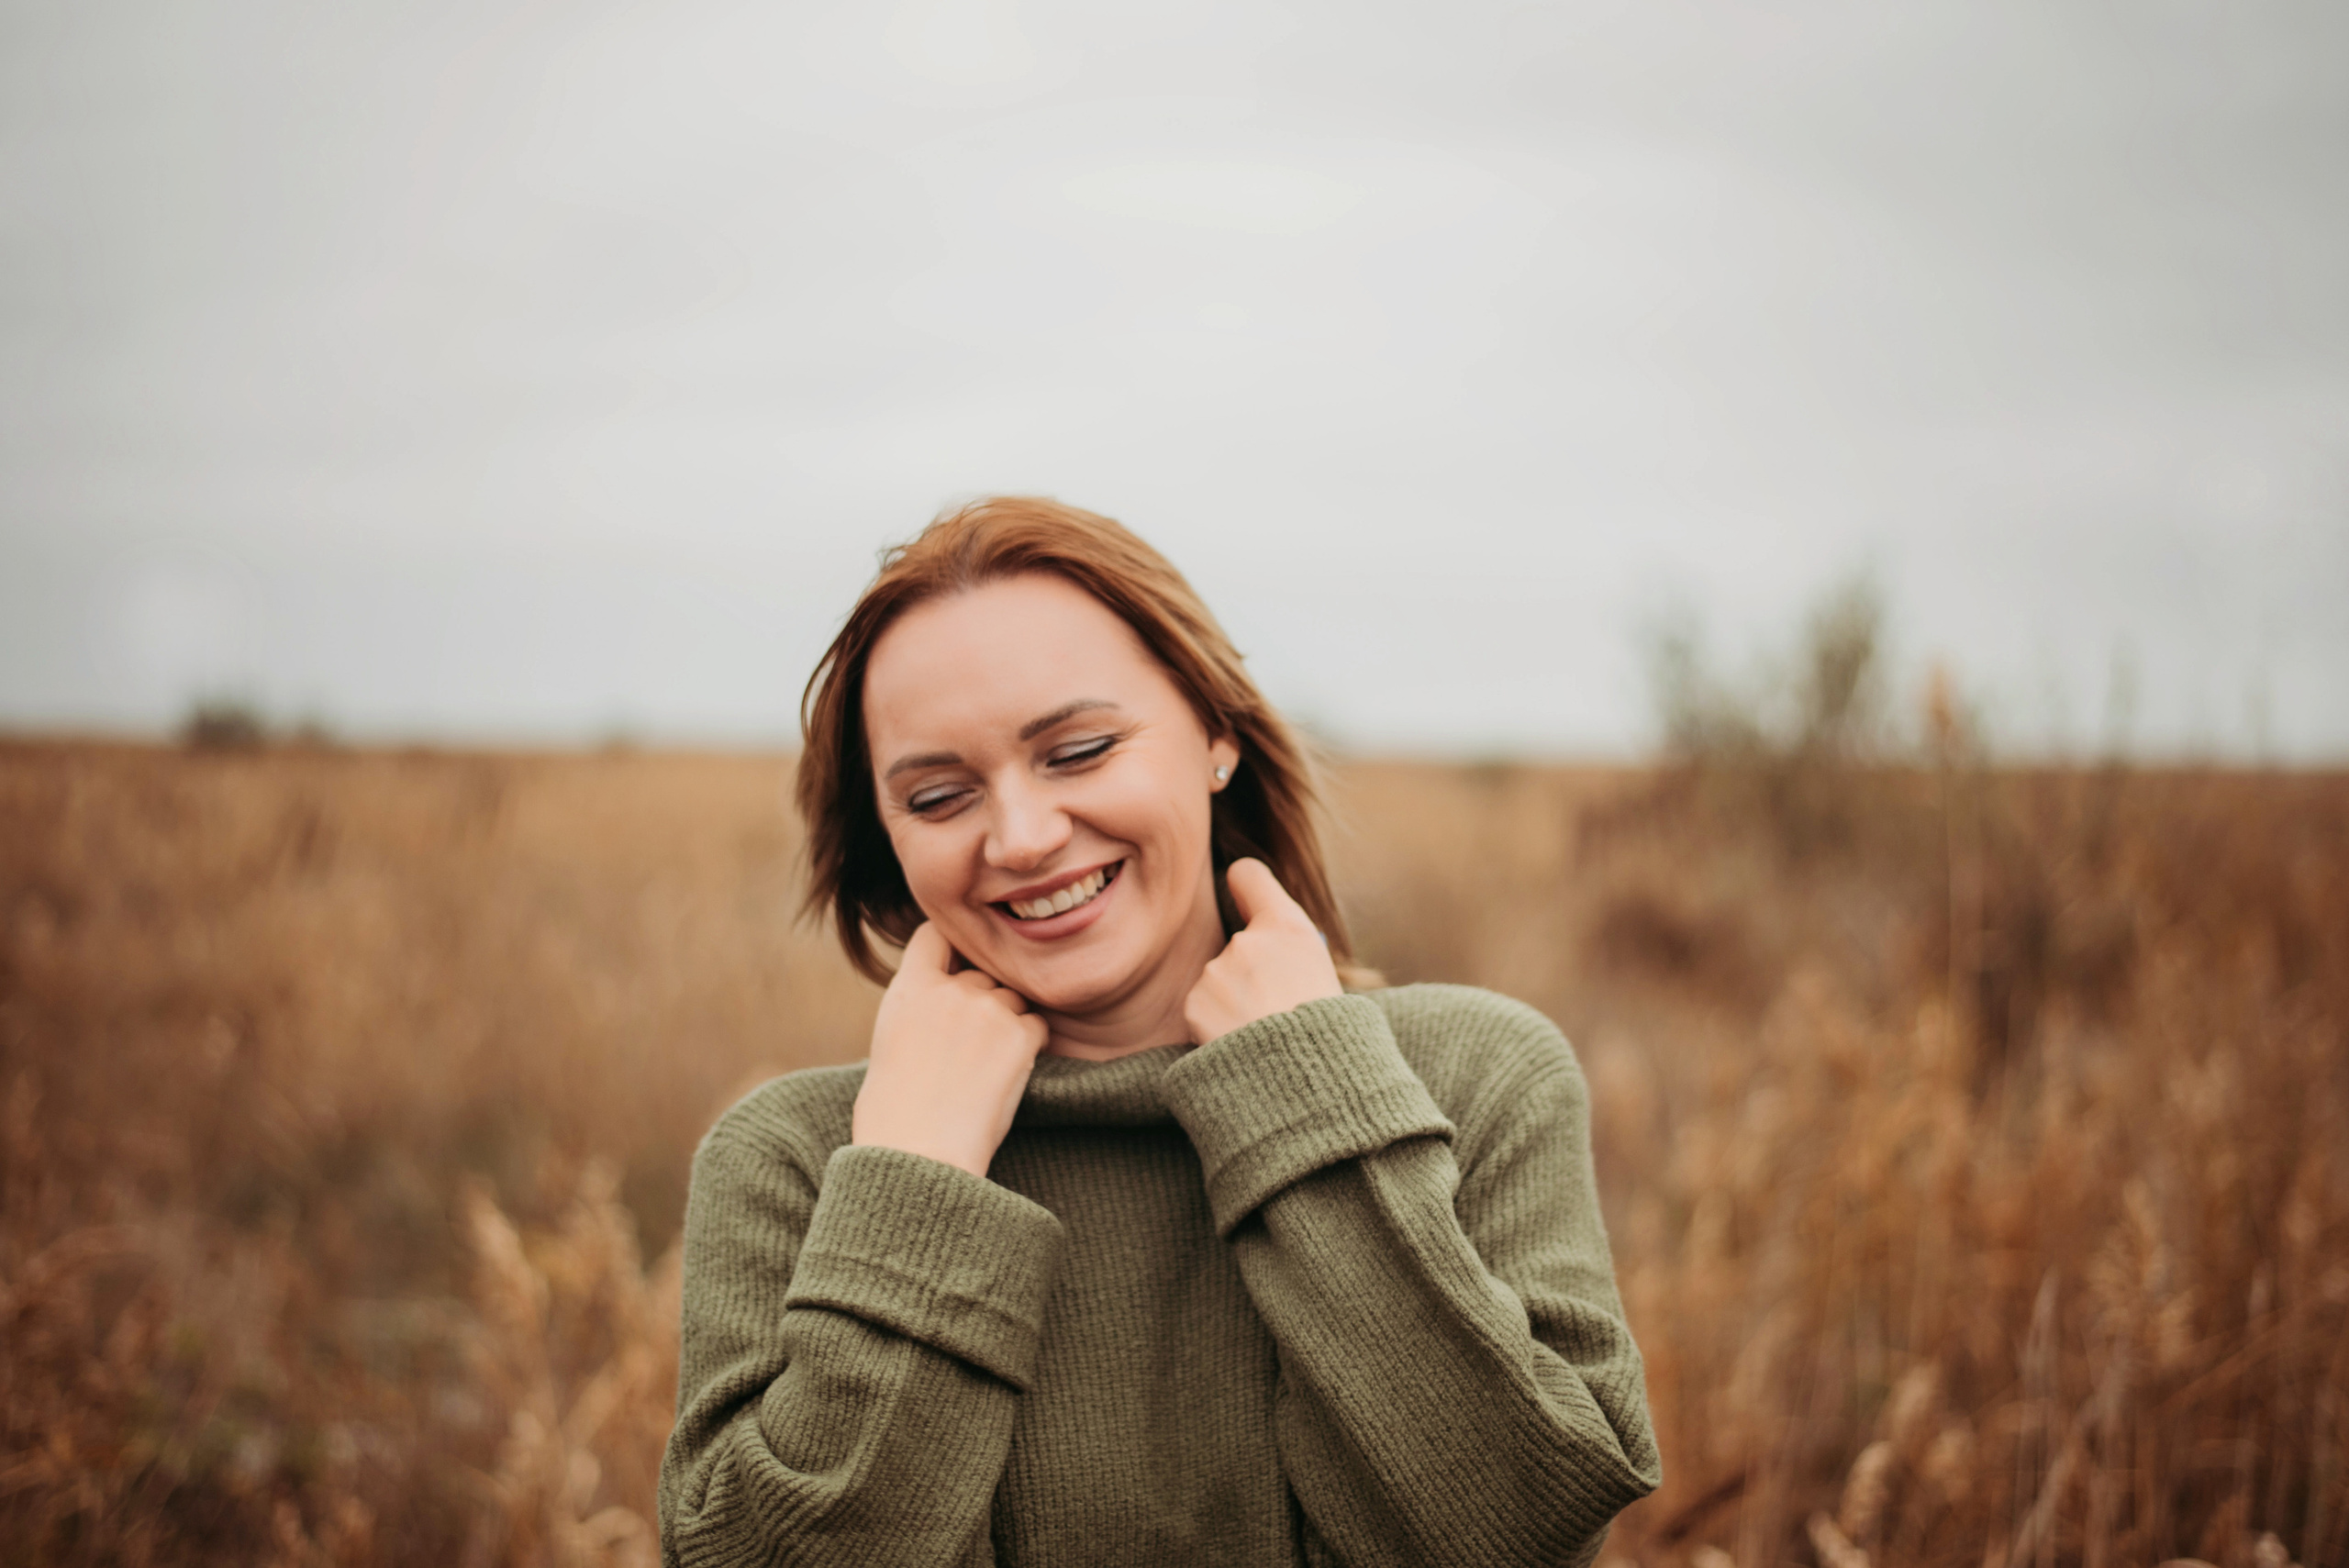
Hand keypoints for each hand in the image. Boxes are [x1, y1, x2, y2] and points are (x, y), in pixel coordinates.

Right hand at [853, 922, 1049, 1178]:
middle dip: (980, 1001)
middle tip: (969, 1049)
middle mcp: (950, 990)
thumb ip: (915, 1014)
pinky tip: (1005, 1077)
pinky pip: (1037, 1026)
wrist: (919, 1156)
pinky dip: (1029, 1046)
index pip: (934, 934)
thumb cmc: (893, 1119)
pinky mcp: (1020, 1036)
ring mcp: (988, 1010)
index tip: (956, 965)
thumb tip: (933, 1008)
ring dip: (1007, 1023)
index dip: (950, 946)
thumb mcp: (888, 1048)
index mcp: (909, 990)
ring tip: (984, 1069)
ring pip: (1012, 999)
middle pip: (980, 974)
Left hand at [1184, 858, 1343, 1044]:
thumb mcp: (1327, 976)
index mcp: (1287, 927)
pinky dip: (1217, 1027)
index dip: (1246, 887)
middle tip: (1276, 1010)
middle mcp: (1246, 941)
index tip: (1246, 898)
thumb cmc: (1328, 1034)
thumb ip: (1291, 950)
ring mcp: (1216, 972)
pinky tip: (1241, 1046)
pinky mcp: (1195, 1004)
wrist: (1305, 1083)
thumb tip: (1275, 952)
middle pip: (1240, 945)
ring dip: (1234, 1003)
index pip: (1249, 876)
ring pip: (1221, 981)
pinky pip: (1204, 1009)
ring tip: (1263, 1035)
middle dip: (1252, 973)